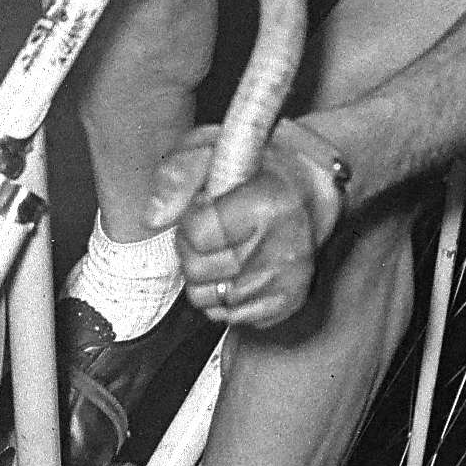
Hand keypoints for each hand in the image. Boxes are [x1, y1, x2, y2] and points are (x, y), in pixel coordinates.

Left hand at [145, 123, 348, 329]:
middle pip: (197, 272)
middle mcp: (281, 251)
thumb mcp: (213, 148)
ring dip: (206, 277)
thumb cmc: (259, 166)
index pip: (196, 235)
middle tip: (212, 231)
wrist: (313, 187)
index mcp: (265, 207)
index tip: (206, 207)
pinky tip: (239, 269)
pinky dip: (226, 297)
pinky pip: (231, 317)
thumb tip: (153, 218)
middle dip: (192, 251)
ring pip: (209, 300)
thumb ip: (177, 176)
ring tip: (225, 249)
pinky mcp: (289, 303)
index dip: (190, 221)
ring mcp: (286, 282)